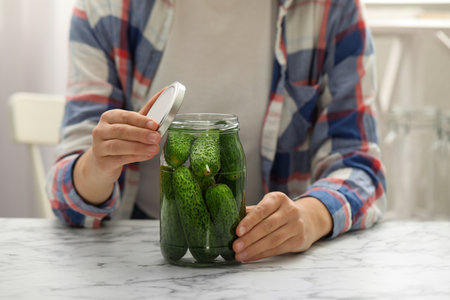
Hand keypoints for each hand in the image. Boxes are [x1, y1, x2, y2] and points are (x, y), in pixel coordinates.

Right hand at [73, 88, 164, 204]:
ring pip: (119, 146)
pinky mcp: (102, 162)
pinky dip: (135, 157)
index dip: (140, 120)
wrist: (102, 163)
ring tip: (154, 148)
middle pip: (121, 131)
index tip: (155, 124)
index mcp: (109, 117)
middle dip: (141, 134)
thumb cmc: (119, 140)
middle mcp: (101, 130)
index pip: (125, 116)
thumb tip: (164, 91)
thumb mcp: (130, 125)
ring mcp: (99, 147)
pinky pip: (120, 159)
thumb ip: (145, 113)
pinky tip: (147, 156)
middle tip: (157, 137)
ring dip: (139, 147)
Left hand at [232, 192, 331, 261]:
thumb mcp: (267, 206)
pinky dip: (262, 254)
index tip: (237, 231)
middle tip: (235, 246)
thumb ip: (251, 212)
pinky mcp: (299, 240)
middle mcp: (290, 210)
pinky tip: (251, 256)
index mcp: (278, 198)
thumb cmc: (279, 212)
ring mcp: (296, 226)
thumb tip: (230, 221)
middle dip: (249, 238)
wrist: (306, 219)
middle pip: (267, 226)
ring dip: (254, 249)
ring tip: (240, 254)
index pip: (262, 209)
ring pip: (273, 240)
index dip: (249, 221)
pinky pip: (278, 249)